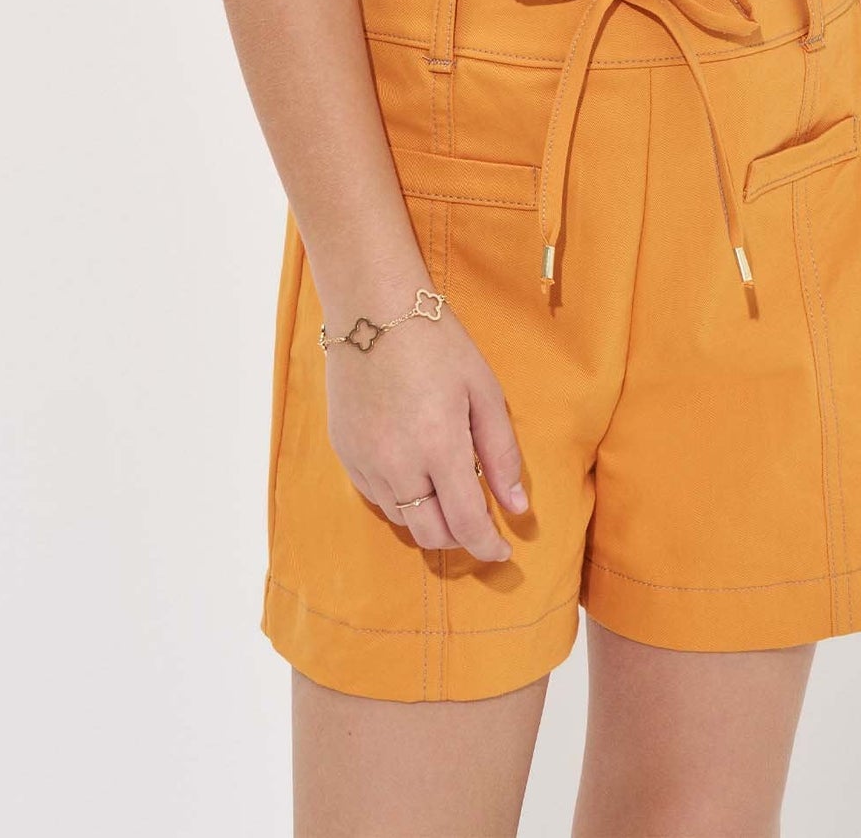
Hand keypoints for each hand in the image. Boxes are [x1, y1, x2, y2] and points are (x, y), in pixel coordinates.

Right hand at [321, 276, 527, 563]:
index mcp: (439, 447)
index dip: (487, 547)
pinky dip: (400, 498)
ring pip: (400, 519)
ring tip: (447, 491)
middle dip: (459, 538)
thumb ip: (501, 453)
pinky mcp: (344, 451)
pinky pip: (376, 496)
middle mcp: (397, 464)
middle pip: (430, 534)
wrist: (372, 308)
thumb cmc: (438, 343)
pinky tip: (414, 472)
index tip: (502, 553)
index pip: (466, 523)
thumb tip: (516, 508)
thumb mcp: (484, 391)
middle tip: (477, 523)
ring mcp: (365, 460)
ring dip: (428, 519)